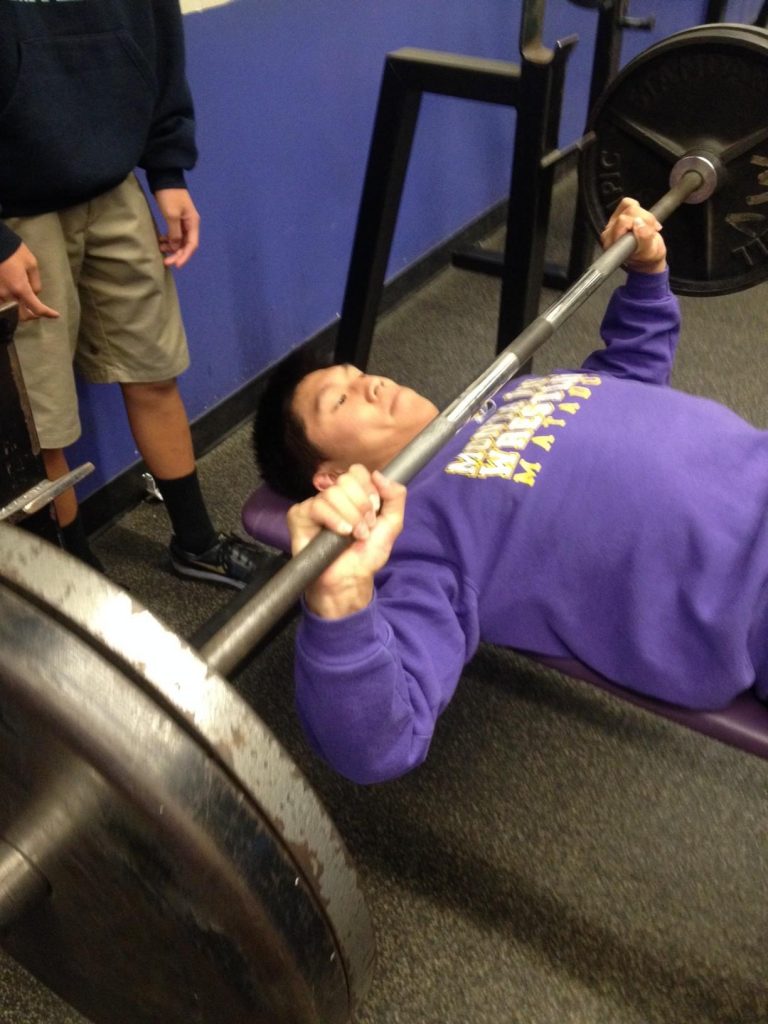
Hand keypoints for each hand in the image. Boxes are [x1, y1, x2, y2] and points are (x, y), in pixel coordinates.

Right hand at [0, 243, 58, 320]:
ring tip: (23, 298)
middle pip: (22, 315)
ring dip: (18, 306)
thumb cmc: (14, 251)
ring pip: (11, 308)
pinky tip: (13, 293)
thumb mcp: (31, 264)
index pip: (37, 309)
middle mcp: (8, 295)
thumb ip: (35, 282)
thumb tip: (35, 294)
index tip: (56, 315)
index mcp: (20, 288)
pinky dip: (9, 301)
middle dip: (32, 314)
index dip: (48, 313)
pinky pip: (2, 301)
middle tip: (38, 310)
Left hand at [153, 188, 199, 267]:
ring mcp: (184, 222)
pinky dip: (168, 240)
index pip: (192, 245)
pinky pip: (174, 235)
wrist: (165, 178)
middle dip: (177, 254)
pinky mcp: (176, 219)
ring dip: (171, 247)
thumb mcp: (171, 215)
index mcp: (193, 223)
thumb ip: (175, 233)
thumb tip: (175, 247)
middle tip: (166, 262)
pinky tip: (161, 241)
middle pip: (186, 245)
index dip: (185, 256)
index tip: (176, 265)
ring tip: (160, 249)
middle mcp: (191, 225)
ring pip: (180, 241)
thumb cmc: (169, 196)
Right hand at [287, 464, 406, 618]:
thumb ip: (396, 496)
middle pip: (346, 480)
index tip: (374, 511)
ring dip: (350, 517)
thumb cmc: (367, 553)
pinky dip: (333, 519)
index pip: (357, 471)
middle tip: (364, 528)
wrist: (350, 578)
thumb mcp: (392, 524)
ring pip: (332, 494)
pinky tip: (340, 533)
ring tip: (353, 535)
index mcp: (351, 493)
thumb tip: (378, 474)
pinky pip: (316, 506)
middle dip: (361, 507)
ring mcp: (314, 505)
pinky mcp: (299, 516)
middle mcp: (332, 496)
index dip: (368, 490)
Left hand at [601, 197, 666, 273]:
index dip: (639, 224)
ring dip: (644, 215)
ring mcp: (613, 223)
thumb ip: (644, 238)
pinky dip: (640, 210)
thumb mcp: (650, 251)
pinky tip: (643, 222)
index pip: (624, 221)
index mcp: (612, 242)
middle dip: (645, 219)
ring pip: (630, 205)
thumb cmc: (647, 257)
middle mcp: (609, 232)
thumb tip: (639, 222)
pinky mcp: (618, 216)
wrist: (648, 258)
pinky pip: (628, 203)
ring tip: (647, 228)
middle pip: (629, 210)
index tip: (645, 235)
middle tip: (649, 231)